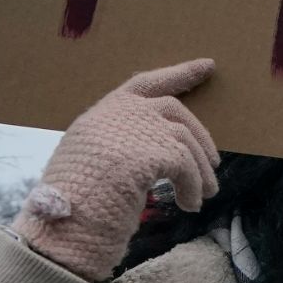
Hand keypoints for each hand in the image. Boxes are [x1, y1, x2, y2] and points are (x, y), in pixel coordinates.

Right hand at [13, 59, 219, 282]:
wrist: (67, 217)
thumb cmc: (74, 198)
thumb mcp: (90, 158)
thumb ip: (117, 144)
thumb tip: (155, 153)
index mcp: (104, 112)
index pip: (146, 82)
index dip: (179, 73)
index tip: (207, 66)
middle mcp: (123, 113)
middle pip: (175, 111)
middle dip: (200, 135)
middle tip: (215, 160)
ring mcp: (142, 128)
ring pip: (186, 142)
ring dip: (200, 171)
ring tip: (206, 194)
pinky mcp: (158, 151)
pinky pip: (187, 167)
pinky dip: (192, 187)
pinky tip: (190, 204)